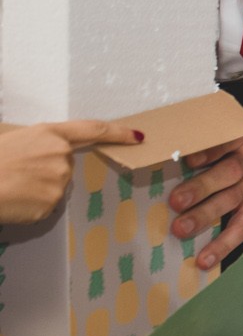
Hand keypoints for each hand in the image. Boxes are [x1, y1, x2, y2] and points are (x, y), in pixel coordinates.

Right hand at [0, 120, 143, 223]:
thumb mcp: (13, 140)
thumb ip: (40, 146)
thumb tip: (53, 156)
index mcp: (48, 133)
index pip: (92, 129)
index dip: (117, 132)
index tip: (137, 136)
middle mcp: (60, 155)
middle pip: (65, 166)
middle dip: (45, 171)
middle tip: (15, 174)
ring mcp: (58, 180)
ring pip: (55, 187)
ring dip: (37, 190)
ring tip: (9, 187)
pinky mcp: (51, 203)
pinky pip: (46, 206)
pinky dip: (31, 206)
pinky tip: (13, 200)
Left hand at [169, 123, 242, 269]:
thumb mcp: (235, 137)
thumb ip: (209, 147)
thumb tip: (165, 163)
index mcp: (240, 142)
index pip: (226, 143)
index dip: (208, 152)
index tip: (187, 159)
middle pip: (228, 173)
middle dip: (202, 188)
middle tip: (176, 201)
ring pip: (231, 200)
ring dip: (205, 215)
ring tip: (181, 229)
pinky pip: (240, 228)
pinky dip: (222, 245)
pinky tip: (205, 259)